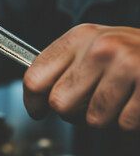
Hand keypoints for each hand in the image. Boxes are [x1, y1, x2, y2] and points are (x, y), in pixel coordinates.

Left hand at [23, 24, 139, 130]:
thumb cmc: (129, 53)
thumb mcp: (91, 47)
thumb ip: (64, 66)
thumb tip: (36, 94)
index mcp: (78, 38)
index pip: (35, 76)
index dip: (32, 101)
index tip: (37, 110)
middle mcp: (97, 47)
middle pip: (59, 102)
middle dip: (73, 112)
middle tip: (89, 102)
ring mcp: (123, 63)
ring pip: (92, 118)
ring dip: (105, 117)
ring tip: (117, 97)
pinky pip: (122, 123)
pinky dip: (128, 120)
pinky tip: (135, 100)